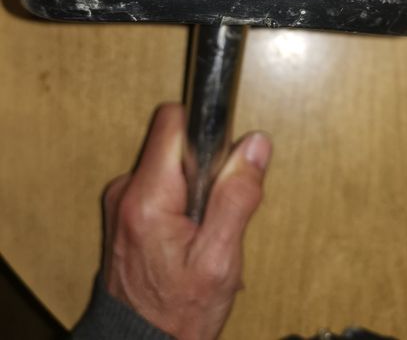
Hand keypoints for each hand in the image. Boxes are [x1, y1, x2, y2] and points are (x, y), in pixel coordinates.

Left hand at [102, 103, 271, 339]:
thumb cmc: (178, 313)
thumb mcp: (220, 260)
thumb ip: (237, 197)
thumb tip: (256, 145)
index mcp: (147, 198)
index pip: (173, 122)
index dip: (205, 130)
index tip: (223, 155)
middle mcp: (126, 191)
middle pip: (174, 142)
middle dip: (204, 165)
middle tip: (215, 209)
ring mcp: (121, 198)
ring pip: (170, 161)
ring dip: (194, 184)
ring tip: (201, 227)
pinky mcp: (124, 208)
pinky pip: (160, 181)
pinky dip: (179, 197)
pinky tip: (187, 232)